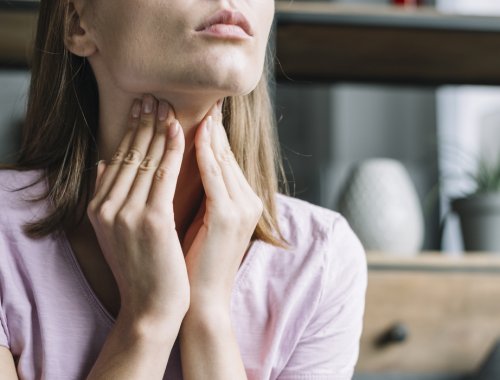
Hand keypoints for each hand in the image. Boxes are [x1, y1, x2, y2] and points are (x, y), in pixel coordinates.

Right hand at [87, 95, 189, 325]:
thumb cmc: (142, 268)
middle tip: (155, 96)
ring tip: (168, 105)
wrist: (151, 307)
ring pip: (146, 160)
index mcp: (98, 208)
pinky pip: (164, 176)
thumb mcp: (115, 232)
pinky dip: (173, 151)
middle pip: (129, 154)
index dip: (131, 132)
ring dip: (159, 129)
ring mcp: (127, 214)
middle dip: (143, 122)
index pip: (118, 159)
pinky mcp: (152, 221)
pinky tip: (180, 131)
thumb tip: (103, 165)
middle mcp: (107, 208)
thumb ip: (108, 197)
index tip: (142, 109)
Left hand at [182, 102, 263, 310]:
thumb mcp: (197, 221)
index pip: (224, 160)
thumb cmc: (192, 262)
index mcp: (241, 203)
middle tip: (197, 96)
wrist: (200, 301)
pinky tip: (193, 131)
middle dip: (210, 125)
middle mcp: (248, 201)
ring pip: (222, 159)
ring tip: (192, 104)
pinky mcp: (229, 216)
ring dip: (205, 130)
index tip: (197, 110)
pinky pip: (215, 174)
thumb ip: (195, 194)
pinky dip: (204, 151)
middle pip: (225, 154)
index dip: (210, 134)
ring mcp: (242, 208)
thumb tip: (174, 167)